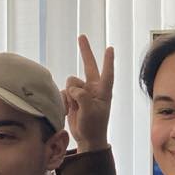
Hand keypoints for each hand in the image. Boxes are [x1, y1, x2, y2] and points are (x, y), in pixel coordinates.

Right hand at [64, 34, 114, 152]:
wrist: (87, 138)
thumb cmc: (94, 125)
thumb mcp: (90, 110)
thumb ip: (81, 96)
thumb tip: (72, 89)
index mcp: (103, 91)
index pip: (107, 72)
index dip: (108, 60)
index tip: (110, 48)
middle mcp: (94, 88)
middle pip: (89, 65)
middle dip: (85, 51)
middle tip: (81, 36)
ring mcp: (83, 92)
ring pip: (72, 82)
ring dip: (71, 93)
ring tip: (75, 107)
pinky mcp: (73, 98)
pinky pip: (65, 92)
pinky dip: (65, 100)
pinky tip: (69, 110)